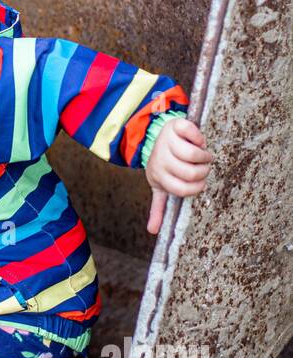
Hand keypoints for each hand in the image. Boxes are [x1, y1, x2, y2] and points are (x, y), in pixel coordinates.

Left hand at [145, 118, 212, 234]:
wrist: (154, 136)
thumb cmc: (164, 165)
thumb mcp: (159, 185)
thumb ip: (158, 207)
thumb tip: (153, 231)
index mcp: (158, 176)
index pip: (182, 189)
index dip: (196, 188)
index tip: (201, 182)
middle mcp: (161, 159)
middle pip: (190, 172)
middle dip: (203, 171)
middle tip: (203, 167)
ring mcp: (167, 141)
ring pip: (193, 153)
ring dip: (204, 155)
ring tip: (204, 155)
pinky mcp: (174, 125)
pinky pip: (192, 131)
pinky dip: (199, 137)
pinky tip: (198, 140)